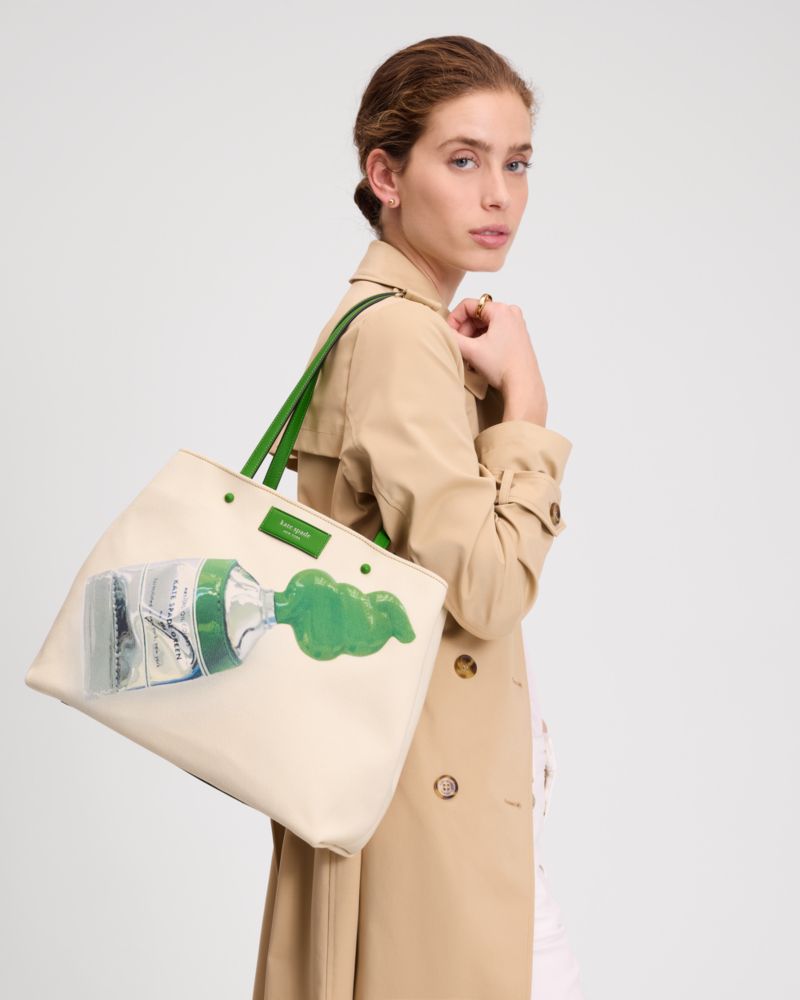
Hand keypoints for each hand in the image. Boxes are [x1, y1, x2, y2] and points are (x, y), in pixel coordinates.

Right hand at [446, 297, 548, 421]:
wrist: (523, 385)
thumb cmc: (503, 367)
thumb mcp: (471, 350)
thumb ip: (453, 337)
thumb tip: (443, 330)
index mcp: (501, 310)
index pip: (468, 305)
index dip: (454, 318)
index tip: (449, 333)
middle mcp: (511, 313)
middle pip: (477, 314)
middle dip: (464, 330)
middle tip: (459, 346)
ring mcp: (516, 324)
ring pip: (485, 324)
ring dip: (473, 336)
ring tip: (468, 353)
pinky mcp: (517, 336)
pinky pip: (494, 331)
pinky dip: (483, 340)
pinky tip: (478, 355)